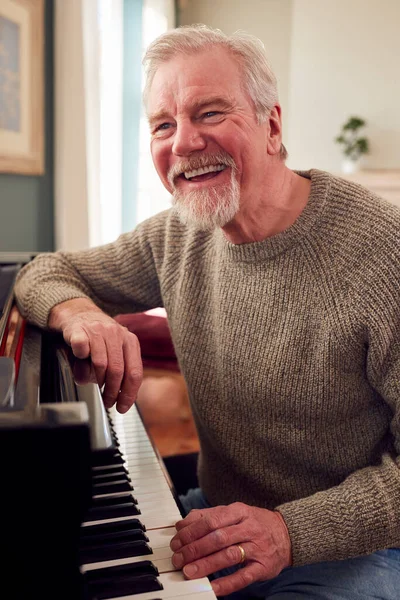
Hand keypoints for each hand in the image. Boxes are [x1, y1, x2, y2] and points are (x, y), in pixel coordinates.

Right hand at [50, 299, 142, 412]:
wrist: (77, 314)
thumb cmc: (97, 339)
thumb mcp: (114, 353)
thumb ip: (121, 371)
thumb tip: (123, 396)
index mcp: (130, 341)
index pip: (134, 372)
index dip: (129, 393)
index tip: (123, 406)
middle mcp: (116, 334)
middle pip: (118, 371)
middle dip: (112, 391)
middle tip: (107, 401)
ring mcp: (98, 330)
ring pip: (100, 363)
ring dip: (95, 378)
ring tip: (91, 380)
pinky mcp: (79, 329)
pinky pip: (82, 349)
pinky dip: (79, 360)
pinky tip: (79, 359)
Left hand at [170, 502, 291, 596]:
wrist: (287, 534)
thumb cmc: (254, 523)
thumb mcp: (234, 513)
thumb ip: (208, 516)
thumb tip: (182, 524)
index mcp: (239, 511)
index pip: (211, 521)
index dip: (191, 532)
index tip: (177, 541)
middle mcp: (248, 528)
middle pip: (218, 538)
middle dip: (195, 549)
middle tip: (178, 559)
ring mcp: (257, 548)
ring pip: (229, 556)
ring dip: (207, 565)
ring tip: (189, 572)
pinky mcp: (263, 567)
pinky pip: (244, 576)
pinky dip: (227, 583)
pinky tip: (213, 587)